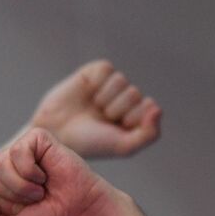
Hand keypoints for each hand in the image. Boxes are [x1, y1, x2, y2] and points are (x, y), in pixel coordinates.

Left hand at [0, 128, 116, 215]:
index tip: (21, 212)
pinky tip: (45, 176)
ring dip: (21, 186)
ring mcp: (20, 152)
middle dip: (9, 195)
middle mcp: (6, 166)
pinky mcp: (36, 139)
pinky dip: (30, 171)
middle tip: (33, 199)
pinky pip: (17, 152)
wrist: (80, 215)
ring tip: (39, 190)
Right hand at [28, 60, 160, 159]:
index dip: (131, 120)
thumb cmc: (91, 143)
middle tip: (100, 120)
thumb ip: (149, 133)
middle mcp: (125, 99)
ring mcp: (110, 85)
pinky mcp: (95, 72)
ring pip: (121, 81)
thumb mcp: (124, 146)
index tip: (115, 130)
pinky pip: (106, 69)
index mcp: (135, 116)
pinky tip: (87, 94)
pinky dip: (96, 84)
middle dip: (116, 110)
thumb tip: (158, 108)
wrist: (56, 134)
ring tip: (93, 108)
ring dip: (105, 99)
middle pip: (133, 94)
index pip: (149, 107)